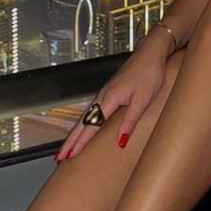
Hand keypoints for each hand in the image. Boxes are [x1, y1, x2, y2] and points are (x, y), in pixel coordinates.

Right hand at [53, 46, 167, 161]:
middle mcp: (103, 96)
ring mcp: (104, 93)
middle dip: (70, 141)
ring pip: (84, 117)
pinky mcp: (108, 92)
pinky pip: (91, 112)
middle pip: (82, 122)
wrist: (151, 54)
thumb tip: (121, 141)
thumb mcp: (143, 100)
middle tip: (59, 157)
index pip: (91, 126)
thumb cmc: (149, 74)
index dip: (80, 142)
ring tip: (67, 148)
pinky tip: (83, 129)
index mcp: (110, 99)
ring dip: (74, 134)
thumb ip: (130, 121)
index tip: (70, 155)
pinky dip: (83, 124)